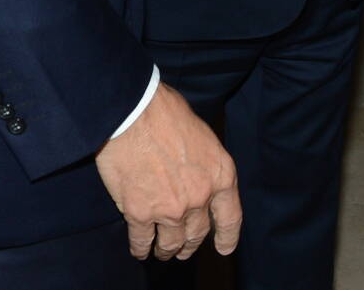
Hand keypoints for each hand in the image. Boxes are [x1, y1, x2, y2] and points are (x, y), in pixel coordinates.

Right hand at [95, 83, 241, 260]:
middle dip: (190, 244)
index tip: (223, 248)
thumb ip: (204, 165)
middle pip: (198, 233)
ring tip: (162, 251)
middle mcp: (200, 197)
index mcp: (220, 175)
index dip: (227, 237)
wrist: (133, 112)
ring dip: (167, 250)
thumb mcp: (203, 136)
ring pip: (171, 242)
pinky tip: (140, 249)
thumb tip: (195, 176)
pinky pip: (142, 240)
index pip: (230, 217)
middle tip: (183, 249)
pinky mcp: (140, 213)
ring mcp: (171, 209)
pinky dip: (141, 247)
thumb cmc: (166, 113)